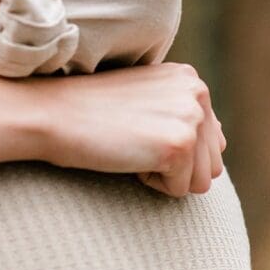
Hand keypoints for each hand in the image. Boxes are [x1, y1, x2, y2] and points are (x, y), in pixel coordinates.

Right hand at [44, 63, 225, 196]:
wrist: (50, 112)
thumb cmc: (86, 109)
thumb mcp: (142, 96)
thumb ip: (182, 111)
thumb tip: (220, 138)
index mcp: (189, 78)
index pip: (211, 140)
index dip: (168, 147)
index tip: (134, 129)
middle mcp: (197, 91)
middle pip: (213, 162)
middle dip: (172, 165)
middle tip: (130, 139)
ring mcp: (190, 116)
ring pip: (203, 180)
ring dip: (165, 176)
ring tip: (130, 146)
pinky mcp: (179, 144)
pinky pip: (179, 190)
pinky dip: (151, 183)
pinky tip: (125, 154)